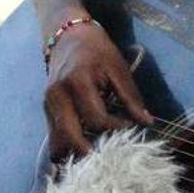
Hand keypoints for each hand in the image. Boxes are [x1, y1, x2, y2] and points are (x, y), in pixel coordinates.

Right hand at [42, 17, 152, 157]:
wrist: (68, 36)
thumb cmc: (97, 50)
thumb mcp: (118, 68)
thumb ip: (131, 97)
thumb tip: (147, 123)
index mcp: (78, 83)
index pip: (96, 120)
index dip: (116, 130)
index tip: (131, 130)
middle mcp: (58, 96)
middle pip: (70, 138)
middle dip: (91, 153)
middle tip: (111, 156)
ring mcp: (48, 105)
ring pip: (57, 143)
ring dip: (76, 154)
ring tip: (98, 155)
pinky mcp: (46, 111)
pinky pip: (54, 138)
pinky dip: (68, 147)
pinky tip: (86, 147)